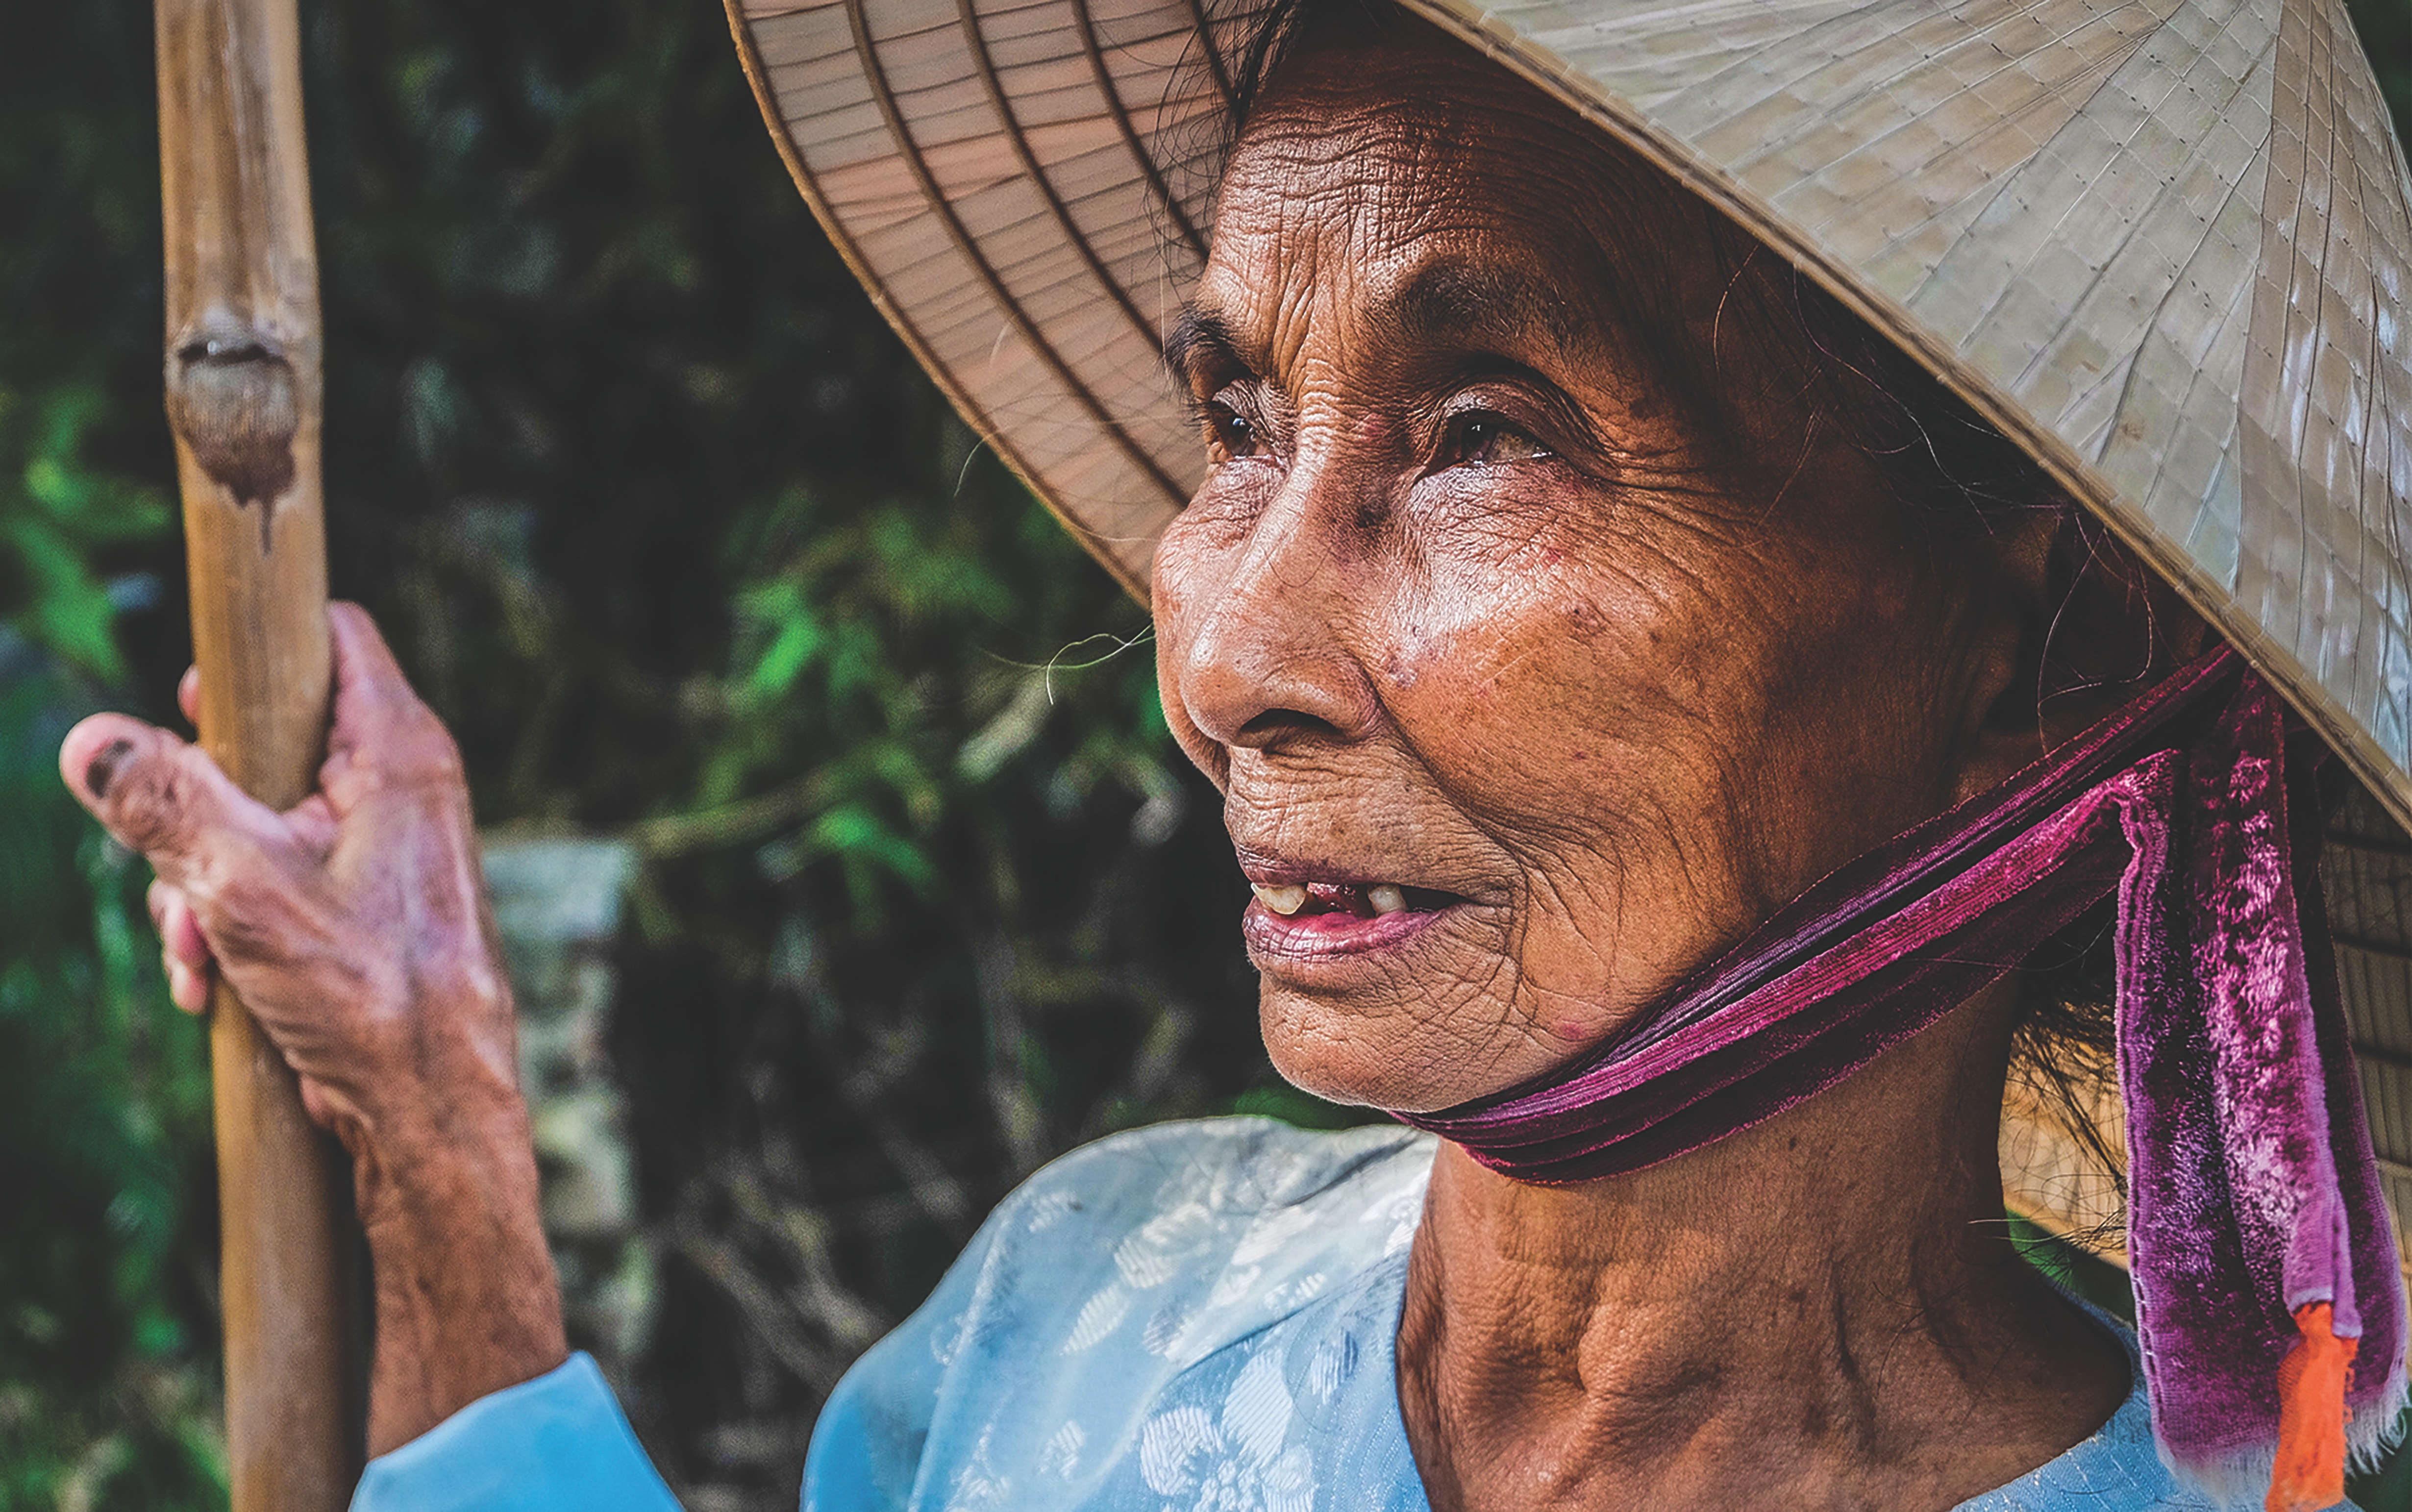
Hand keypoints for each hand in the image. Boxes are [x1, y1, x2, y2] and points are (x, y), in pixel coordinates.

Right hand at [59, 602, 565, 1451]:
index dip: (253, 659)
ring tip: (199, 958)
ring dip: (202, 891)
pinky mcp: (361, 907)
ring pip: (254, 825)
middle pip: (265, 743)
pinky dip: (231, 928)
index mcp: (397, 751)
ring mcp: (381, 849)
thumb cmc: (371, 992)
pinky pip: (272, 885)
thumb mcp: (243, 886)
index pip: (330, 637)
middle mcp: (400, 788)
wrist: (431, 1111)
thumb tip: (89, 739)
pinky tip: (210, 987)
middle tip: (181, 880)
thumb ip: (165, 803)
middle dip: (197, 817)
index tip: (195, 706)